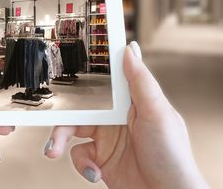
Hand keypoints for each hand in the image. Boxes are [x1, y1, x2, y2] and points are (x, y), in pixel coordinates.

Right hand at [44, 42, 207, 187]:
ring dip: (60, 141)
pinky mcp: (99, 162)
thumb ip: (141, 81)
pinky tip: (94, 172)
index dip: (84, 77)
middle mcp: (115, 121)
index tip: (64, 67)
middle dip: (60, 119)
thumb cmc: (172, 156)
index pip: (102, 84)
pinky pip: (78, 156)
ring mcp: (107, 142)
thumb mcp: (158, 113)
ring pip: (71, 132)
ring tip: (54, 152)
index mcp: (130, 104)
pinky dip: (81, 164)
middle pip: (78, 110)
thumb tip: (129, 49)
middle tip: (49, 124)